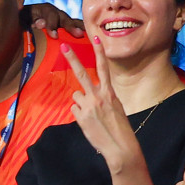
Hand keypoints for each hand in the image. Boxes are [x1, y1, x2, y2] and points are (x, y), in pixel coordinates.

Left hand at [22, 3, 84, 38]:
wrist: (22, 21)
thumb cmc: (20, 22)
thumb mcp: (21, 20)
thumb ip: (28, 21)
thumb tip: (40, 23)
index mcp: (42, 9)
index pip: (49, 14)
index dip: (52, 24)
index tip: (54, 36)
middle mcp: (53, 12)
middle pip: (63, 17)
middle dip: (71, 26)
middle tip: (78, 34)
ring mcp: (60, 18)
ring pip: (72, 21)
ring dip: (80, 28)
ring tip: (89, 34)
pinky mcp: (63, 25)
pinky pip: (74, 27)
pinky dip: (81, 31)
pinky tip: (90, 37)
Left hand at [64, 38, 141, 174]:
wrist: (120, 147)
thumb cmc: (120, 129)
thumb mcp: (115, 108)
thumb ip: (102, 98)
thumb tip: (86, 97)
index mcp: (110, 92)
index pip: (103, 67)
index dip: (99, 51)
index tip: (95, 36)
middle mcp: (98, 96)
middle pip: (81, 74)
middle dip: (72, 58)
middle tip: (64, 46)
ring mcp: (88, 106)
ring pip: (76, 96)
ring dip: (81, 103)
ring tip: (92, 116)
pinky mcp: (80, 116)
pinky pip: (74, 110)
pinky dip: (79, 115)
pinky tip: (89, 123)